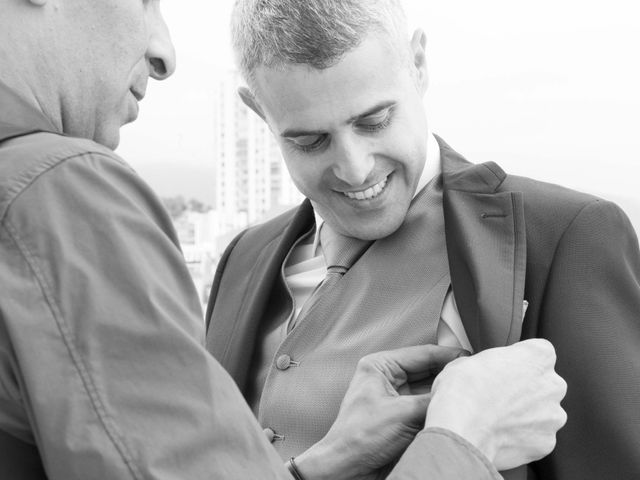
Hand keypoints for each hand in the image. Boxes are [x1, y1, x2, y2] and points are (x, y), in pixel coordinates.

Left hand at [295, 345, 467, 479]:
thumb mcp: (403, 413)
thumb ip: (433, 399)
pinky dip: (439, 407)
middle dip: (448, 374)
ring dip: (445, 392)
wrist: (349, 470)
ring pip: (428, 389)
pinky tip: (454, 408)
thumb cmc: (358, 438)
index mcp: (379, 366)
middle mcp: (387, 379)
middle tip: (472, 377)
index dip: (448, 355)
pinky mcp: (401, 416)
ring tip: (467, 392)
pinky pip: (426, 406)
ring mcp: (395, 398)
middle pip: (427, 370)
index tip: (470, 358)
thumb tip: (458, 389)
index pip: (421, 353)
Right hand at [425, 338, 567, 470]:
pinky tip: (499, 435)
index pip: (539, 351)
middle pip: (545, 383)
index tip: (505, 368)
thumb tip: (482, 371)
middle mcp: (552, 385)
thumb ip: (489, 363)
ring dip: (526, 415)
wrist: (461, 432)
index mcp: (538, 356)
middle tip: (499, 395)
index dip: (519, 360)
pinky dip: (522, 437)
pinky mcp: (546, 443)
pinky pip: (537, 437)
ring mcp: (552, 416)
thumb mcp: (467, 360)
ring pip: (543, 413)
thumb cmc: (462, 392)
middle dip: (526, 389)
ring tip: (497, 418)